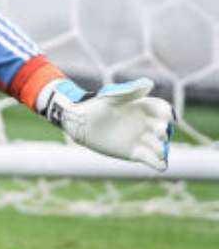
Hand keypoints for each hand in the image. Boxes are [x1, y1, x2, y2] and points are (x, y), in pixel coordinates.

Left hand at [38, 78, 174, 171]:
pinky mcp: (135, 153)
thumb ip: (130, 91)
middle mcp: (147, 124)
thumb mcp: (112, 97)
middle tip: (158, 132)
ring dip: (162, 149)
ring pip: (160, 146)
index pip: (163, 110)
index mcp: (145, 108)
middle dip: (163, 131)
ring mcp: (142, 139)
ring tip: (158, 151)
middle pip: (163, 129)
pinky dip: (158, 163)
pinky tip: (160, 165)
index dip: (167, 113)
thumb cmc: (97, 106)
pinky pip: (152, 160)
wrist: (81, 124)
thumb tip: (149, 83)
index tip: (167, 116)